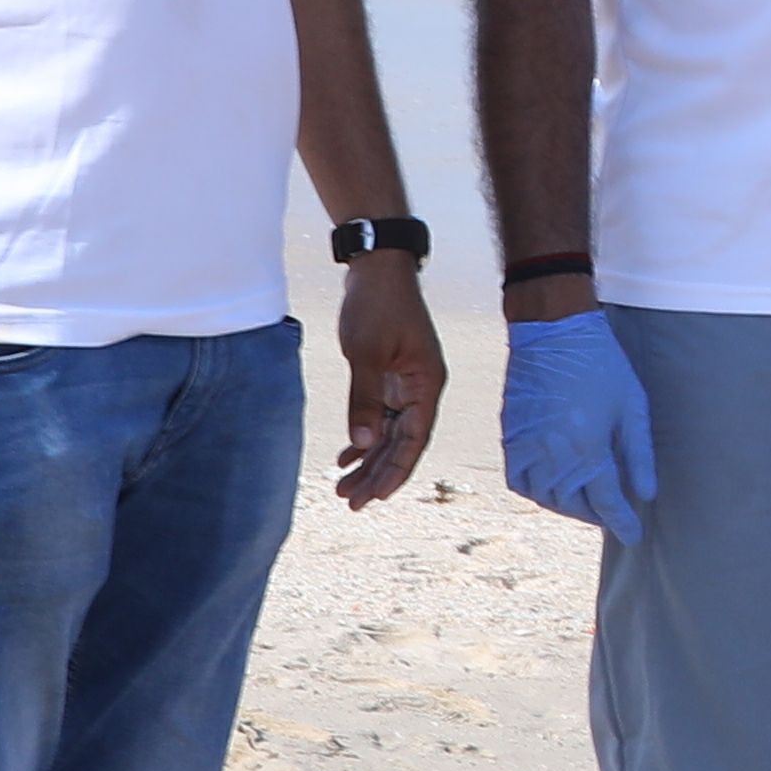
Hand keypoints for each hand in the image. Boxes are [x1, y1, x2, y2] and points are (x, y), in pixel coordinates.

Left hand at [327, 261, 445, 510]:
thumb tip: (364, 444)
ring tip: (344, 487)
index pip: (414, 440)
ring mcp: (406, 383)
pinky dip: (364, 438)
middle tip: (351, 501)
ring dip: (369, 461)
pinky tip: (346, 457)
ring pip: (389, 433)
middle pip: (402, 443)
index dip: (396, 471)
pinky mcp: (390, 376)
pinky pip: (380, 417)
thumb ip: (366, 400)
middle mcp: (421, 388)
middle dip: (377, 474)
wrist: (377, 269)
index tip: (376, 497)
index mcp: (426, 384)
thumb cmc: (377, 305)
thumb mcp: (367, 354)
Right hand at [499, 307, 656, 548]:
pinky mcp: (510, 435)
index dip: (622, 522)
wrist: (553, 330)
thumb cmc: (600, 364)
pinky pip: (519, 479)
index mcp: (586, 446)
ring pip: (545, 496)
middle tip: (612, 513)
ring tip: (586, 502)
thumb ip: (639, 454)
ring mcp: (527, 445)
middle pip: (574, 504)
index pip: (606, 501)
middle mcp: (553, 452)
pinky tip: (553, 487)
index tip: (633, 537)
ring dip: (567, 506)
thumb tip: (645, 494)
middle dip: (595, 515)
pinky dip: (537, 491)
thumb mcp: (632, 406)